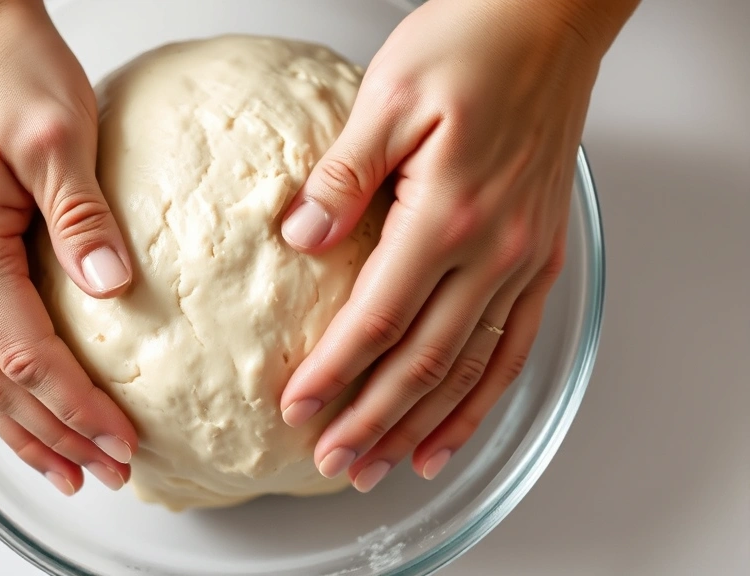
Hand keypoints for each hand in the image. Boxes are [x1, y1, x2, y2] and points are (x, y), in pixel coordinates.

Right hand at [0, 0, 136, 494]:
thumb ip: (83, 220)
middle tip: (104, 470)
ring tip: (60, 464)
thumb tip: (112, 289)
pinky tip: (10, 410)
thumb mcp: (61, 136)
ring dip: (14, 430)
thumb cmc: (5, 72)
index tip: (122, 442)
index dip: (79, 410)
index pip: (29, 359)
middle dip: (53, 438)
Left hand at [279, 0, 634, 490]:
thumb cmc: (470, 45)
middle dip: (374, 419)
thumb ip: (343, 176)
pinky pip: (516, 345)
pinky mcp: (542, 255)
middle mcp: (497, 247)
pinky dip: (484, 398)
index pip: (378, 317)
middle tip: (334, 461)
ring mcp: (527, 256)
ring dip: (425, 423)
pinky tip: (455, 429)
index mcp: (448, 211)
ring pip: (473, 367)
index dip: (334, 372)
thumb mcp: (388, 94)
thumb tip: (301, 238)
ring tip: (385, 465)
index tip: (297, 408)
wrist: (546, 22)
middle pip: (426, 361)